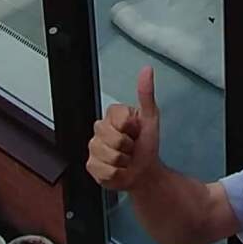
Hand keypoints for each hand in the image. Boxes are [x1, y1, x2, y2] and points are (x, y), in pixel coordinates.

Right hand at [87, 64, 161, 190]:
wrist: (144, 172)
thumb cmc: (147, 145)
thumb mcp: (150, 118)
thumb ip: (146, 94)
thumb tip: (147, 70)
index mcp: (113, 115)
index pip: (120, 119)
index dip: (132, 129)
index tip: (136, 131)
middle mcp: (100, 128)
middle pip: (114, 139)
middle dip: (128, 147)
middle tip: (131, 147)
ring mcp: (93, 147)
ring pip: (109, 155)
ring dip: (123, 161)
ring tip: (126, 158)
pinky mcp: (91, 165)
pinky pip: (104, 170)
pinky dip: (117, 173)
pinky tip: (119, 169)